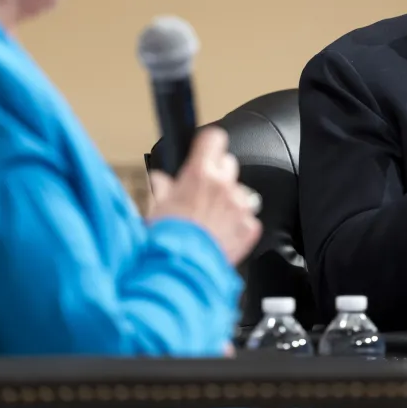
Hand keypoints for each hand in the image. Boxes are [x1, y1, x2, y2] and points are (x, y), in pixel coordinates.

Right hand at [148, 127, 261, 265]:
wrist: (182, 268)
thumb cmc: (167, 239)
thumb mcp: (156, 208)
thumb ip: (162, 188)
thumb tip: (160, 180)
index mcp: (199, 174)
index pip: (214, 138)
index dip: (210, 143)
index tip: (208, 148)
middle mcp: (223, 184)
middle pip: (229, 163)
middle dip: (218, 174)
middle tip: (204, 193)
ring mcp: (239, 205)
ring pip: (239, 193)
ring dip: (229, 202)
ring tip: (211, 221)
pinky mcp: (250, 226)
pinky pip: (248, 218)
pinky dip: (238, 225)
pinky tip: (221, 236)